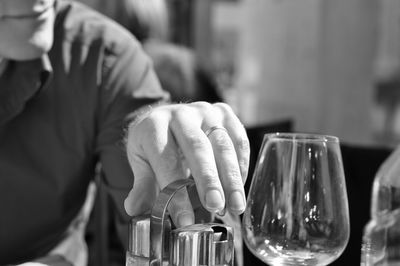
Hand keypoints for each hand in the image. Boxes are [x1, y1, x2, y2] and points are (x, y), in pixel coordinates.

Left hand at [124, 102, 249, 226]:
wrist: (167, 117)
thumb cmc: (153, 144)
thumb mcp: (141, 161)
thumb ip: (141, 185)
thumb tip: (134, 209)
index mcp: (154, 125)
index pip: (166, 160)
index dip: (176, 192)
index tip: (185, 219)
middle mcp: (181, 114)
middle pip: (197, 148)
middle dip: (209, 180)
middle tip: (216, 207)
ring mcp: (205, 110)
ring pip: (222, 144)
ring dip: (231, 178)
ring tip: (235, 206)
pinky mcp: (224, 112)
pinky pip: (238, 140)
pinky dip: (241, 166)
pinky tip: (239, 188)